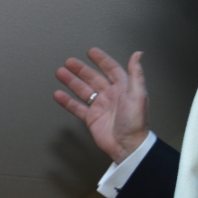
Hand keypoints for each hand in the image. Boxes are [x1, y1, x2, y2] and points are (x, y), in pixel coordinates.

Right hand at [54, 48, 149, 163]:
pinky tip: (59, 94)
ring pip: (83, 90)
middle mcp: (110, 95)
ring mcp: (99, 106)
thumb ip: (136, 74)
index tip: (91, 52)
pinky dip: (67, 101)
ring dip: (71, 82)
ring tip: (60, 73)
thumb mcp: (138, 95)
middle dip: (81, 69)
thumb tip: (138, 54)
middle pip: (93, 78)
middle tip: (69, 62)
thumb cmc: (135, 122)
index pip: (111, 69)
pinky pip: (77, 107)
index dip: (101, 60)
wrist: (127, 144)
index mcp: (123, 87)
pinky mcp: (91, 118)